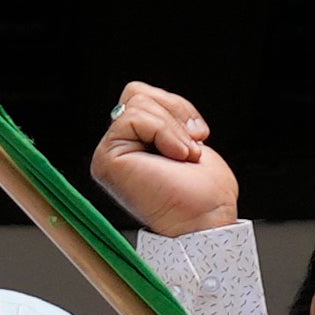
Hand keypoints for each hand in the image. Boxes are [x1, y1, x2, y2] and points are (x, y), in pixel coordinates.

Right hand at [91, 79, 236, 236]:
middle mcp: (116, 150)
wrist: (206, 221)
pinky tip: (176, 157)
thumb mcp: (188, 140)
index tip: (198, 137)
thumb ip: (164, 119)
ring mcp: (109, 155)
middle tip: (190, 148)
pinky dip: (165, 132)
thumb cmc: (204, 194)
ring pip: (138, 101)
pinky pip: (135, 117)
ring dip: (173, 128)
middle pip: (137, 93)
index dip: (176, 108)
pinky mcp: (107, 159)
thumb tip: (153, 100)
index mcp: (133, 146)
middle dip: (174, 112)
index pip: (143, 97)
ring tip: (183, 156)